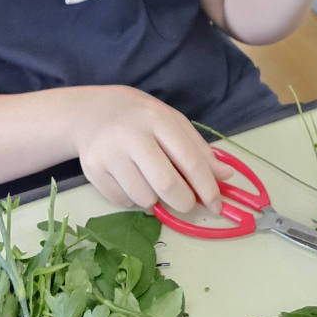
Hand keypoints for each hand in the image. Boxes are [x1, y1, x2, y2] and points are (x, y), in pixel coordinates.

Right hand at [74, 87, 233, 213]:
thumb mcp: (171, 122)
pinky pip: (123, 202)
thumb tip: (225, 177)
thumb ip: (198, 149)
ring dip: (156, 200)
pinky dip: (134, 200)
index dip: (207, 187)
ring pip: (144, 198)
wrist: (91, 112)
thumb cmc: (140, 118)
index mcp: (157, 119)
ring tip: (151, 181)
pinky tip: (131, 181)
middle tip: (186, 203)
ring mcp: (109, 153)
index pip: (189, 160)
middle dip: (184, 202)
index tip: (218, 205)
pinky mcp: (92, 170)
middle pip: (166, 184)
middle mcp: (131, 134)